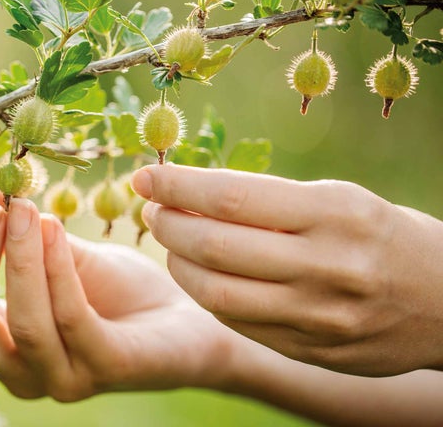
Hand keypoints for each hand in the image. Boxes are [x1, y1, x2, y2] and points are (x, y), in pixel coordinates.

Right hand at [0, 188, 237, 400]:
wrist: (190, 318)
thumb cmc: (121, 289)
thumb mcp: (65, 257)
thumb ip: (27, 239)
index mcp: (3, 344)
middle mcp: (23, 372)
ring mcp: (64, 379)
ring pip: (25, 324)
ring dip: (19, 260)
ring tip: (23, 210)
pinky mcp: (107, 370)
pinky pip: (73, 320)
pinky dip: (59, 270)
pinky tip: (56, 228)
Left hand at [131, 164, 442, 375]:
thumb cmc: (380, 235)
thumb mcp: (339, 200)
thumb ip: (271, 202)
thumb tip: (189, 194)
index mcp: (336, 213)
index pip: (233, 196)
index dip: (178, 186)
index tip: (146, 176)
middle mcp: (328, 266)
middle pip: (215, 247)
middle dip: (168, 225)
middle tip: (153, 210)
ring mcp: (320, 317)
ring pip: (217, 293)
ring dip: (178, 263)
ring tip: (172, 243)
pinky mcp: (312, 351)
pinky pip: (238, 323)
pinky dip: (208, 295)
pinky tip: (202, 275)